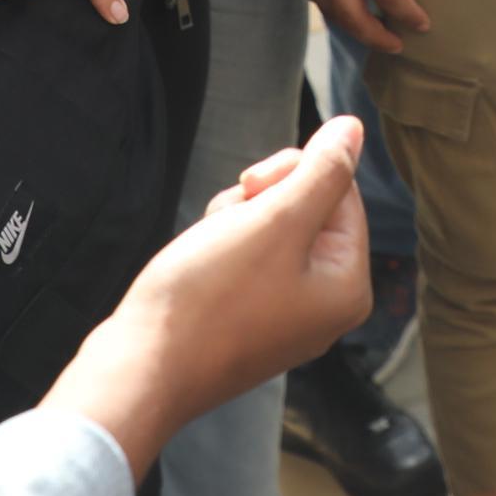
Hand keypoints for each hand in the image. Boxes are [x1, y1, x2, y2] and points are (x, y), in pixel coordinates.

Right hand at [47, 116, 372, 478]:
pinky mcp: (248, 317)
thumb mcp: (275, 220)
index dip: (293, 173)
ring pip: (270, 226)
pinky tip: (197, 264)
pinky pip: (247, 257)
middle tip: (228, 222)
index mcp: (348, 286)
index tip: (252, 187)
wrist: (141, 368)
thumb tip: (354, 127)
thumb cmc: (208, 298)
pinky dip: (221, 246)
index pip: (340, 191)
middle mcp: (325, 305)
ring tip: (207, 248)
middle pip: (307, 207)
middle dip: (261, 201)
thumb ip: (322, 172)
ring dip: (235, 221)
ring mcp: (285, 314)